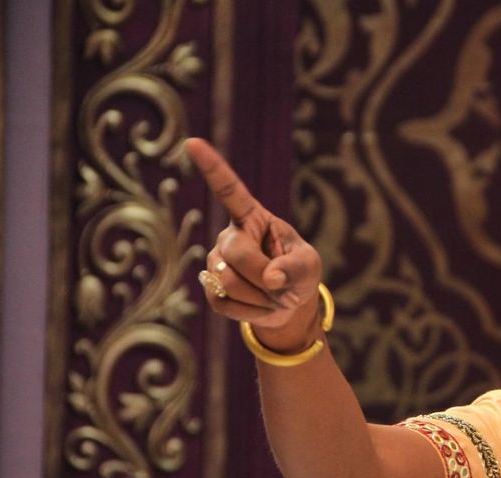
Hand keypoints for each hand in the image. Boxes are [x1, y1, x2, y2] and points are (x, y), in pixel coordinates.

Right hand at [186, 138, 322, 350]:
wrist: (288, 303)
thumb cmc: (299, 274)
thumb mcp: (309, 267)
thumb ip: (296, 270)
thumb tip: (271, 278)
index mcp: (252, 218)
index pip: (230, 190)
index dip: (212, 168)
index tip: (192, 142)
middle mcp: (228, 236)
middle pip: (238, 256)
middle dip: (266, 278)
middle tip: (283, 286)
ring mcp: (214, 262)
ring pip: (231, 283)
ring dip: (263, 298)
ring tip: (273, 295)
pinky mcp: (209, 289)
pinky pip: (226, 304)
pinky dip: (253, 312)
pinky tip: (260, 305)